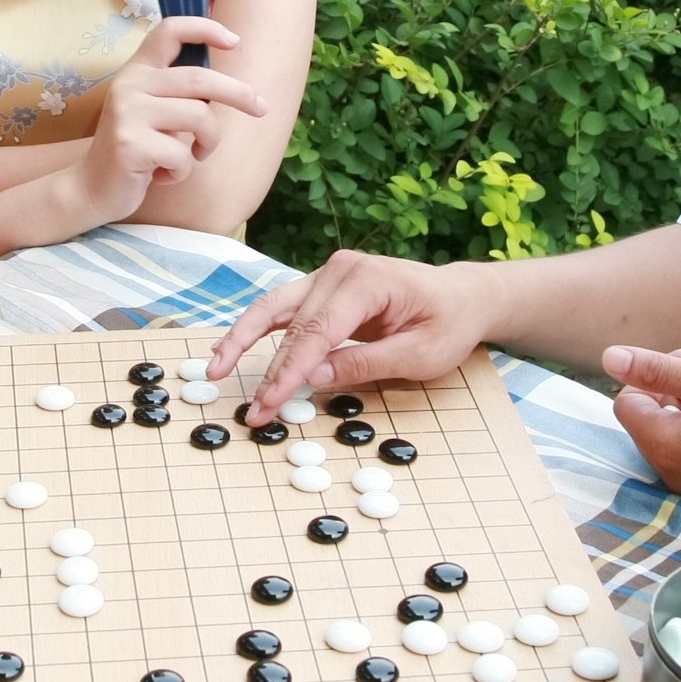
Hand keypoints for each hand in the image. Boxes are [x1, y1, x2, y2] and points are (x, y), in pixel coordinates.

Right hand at [68, 16, 265, 225]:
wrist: (91, 187)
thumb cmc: (134, 149)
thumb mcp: (152, 111)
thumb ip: (178, 93)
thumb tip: (232, 86)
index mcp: (137, 71)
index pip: (168, 32)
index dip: (204, 28)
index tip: (235, 41)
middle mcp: (130, 85)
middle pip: (200, 78)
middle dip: (239, 93)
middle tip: (261, 108)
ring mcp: (127, 113)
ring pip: (200, 117)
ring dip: (208, 143)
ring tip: (194, 156)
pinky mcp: (130, 144)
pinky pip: (183, 155)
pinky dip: (183, 171)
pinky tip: (162, 175)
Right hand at [214, 250, 494, 421]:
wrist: (463, 297)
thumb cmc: (448, 324)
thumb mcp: (419, 355)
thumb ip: (366, 364)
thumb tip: (315, 378)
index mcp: (367, 280)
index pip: (318, 332)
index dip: (290, 371)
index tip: (270, 403)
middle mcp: (340, 270)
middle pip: (293, 325)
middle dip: (271, 371)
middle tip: (254, 411)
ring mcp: (328, 275)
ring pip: (275, 309)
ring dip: (244, 340)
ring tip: (217, 370)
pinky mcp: (322, 287)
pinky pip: (283, 308)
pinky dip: (256, 328)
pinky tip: (231, 347)